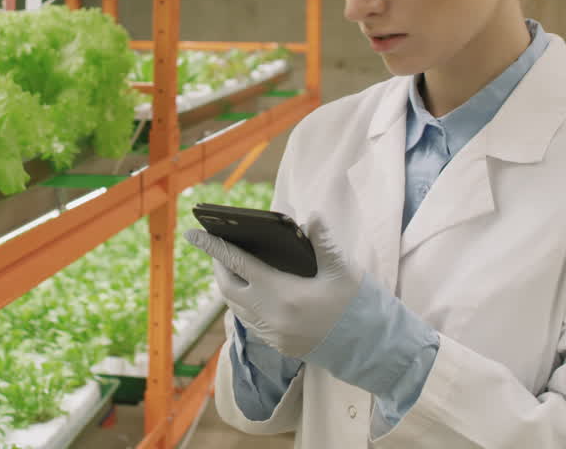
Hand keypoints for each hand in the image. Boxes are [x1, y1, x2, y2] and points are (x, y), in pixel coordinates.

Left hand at [185, 218, 356, 358]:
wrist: (373, 350)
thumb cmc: (358, 306)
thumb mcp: (343, 270)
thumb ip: (324, 242)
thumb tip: (312, 215)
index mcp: (281, 293)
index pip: (237, 263)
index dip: (213, 247)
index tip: (193, 233)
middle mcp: (270, 316)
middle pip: (227, 288)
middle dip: (218, 266)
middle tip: (217, 247)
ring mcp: (272, 334)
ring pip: (235, 307)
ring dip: (229, 286)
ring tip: (232, 266)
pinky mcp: (279, 345)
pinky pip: (249, 321)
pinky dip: (243, 303)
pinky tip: (252, 291)